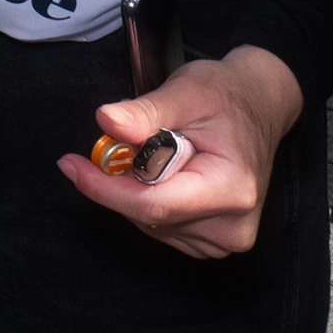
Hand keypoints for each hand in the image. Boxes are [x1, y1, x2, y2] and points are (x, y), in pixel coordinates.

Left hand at [58, 46, 303, 259]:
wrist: (259, 106)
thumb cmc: (226, 96)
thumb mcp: (186, 91)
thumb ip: (145, 112)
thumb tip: (107, 121)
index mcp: (231, 189)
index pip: (153, 204)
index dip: (105, 187)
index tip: (72, 165)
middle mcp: (233, 225)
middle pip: (148, 215)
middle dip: (119, 181)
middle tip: (112, 145)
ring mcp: (226, 239)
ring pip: (150, 223)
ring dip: (136, 190)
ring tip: (157, 151)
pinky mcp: (215, 241)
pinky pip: (162, 227)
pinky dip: (150, 201)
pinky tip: (165, 173)